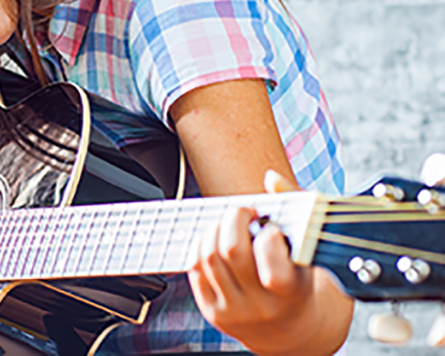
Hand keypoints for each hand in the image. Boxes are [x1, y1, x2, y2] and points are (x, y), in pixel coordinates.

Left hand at [188, 205, 314, 354]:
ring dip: (216, 229)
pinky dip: (202, 246)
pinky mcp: (212, 312)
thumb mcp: (309, 247)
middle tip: (245, 212)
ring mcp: (233, 312)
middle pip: (232, 251)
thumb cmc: (301, 277)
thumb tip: (270, 177)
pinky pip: (195, 269)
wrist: (291, 329)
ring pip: (209, 257)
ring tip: (230, 224)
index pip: (273, 267)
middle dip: (235, 218)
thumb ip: (295, 207)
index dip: (269, 237)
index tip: (273, 228)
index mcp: (291, 293)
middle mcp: (260, 307)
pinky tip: (217, 239)